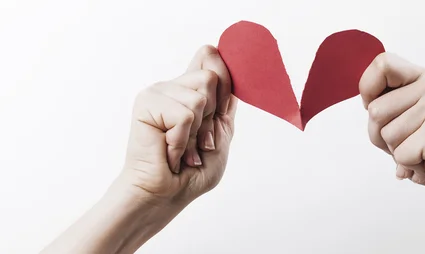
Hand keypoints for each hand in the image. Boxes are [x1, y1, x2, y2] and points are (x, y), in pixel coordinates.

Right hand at [121, 45, 236, 205]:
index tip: (217, 112)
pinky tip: (169, 151)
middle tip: (196, 141)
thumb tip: (215, 56)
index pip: (211, 57)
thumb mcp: (221, 130)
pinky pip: (184, 114)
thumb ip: (223, 98)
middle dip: (210, 118)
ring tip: (182, 148)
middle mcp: (175, 86)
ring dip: (196, 133)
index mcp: (192, 90)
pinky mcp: (146, 102)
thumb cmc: (193, 170)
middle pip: (212, 78)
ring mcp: (159, 92)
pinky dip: (182, 140)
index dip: (224, 78)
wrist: (168, 194)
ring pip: (199, 98)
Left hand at [359, 53, 424, 206]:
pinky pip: (400, 154)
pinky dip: (409, 165)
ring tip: (421, 152)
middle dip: (381, 136)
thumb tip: (366, 103)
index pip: (382, 64)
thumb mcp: (409, 120)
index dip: (368, 89)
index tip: (376, 109)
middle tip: (408, 143)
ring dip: (397, 152)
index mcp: (424, 79)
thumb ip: (387, 106)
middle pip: (375, 109)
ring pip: (386, 134)